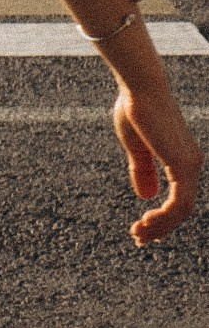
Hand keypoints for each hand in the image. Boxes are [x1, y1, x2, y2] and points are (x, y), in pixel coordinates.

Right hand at [114, 75, 201, 244]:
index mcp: (181, 160)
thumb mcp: (136, 147)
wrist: (140, 88)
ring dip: (161, 226)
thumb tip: (146, 196)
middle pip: (183, 210)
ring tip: (138, 233)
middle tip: (139, 239)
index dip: (161, 219)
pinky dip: (164, 217)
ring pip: (183, 210)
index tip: (140, 229)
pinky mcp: (182, 164)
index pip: (179, 199)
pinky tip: (146, 220)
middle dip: (161, 228)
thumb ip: (143, 170)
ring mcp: (189, 165)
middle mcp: (191, 164)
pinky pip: (180, 203)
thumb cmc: (136, 109)